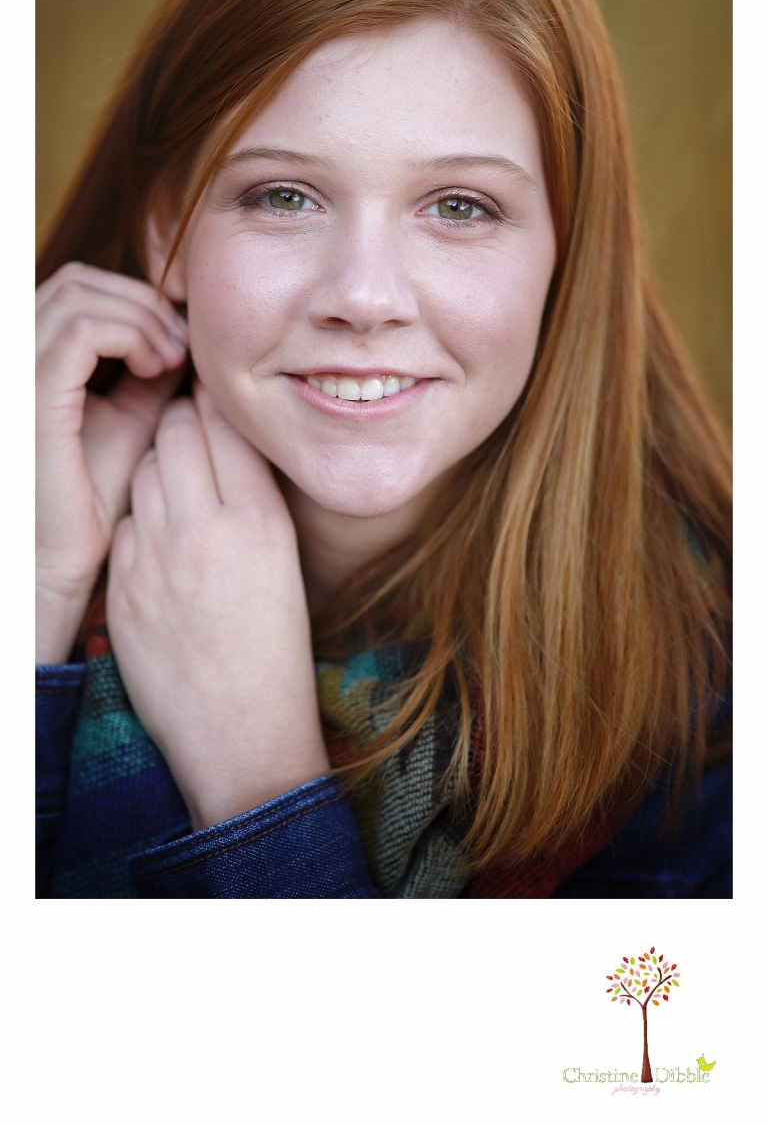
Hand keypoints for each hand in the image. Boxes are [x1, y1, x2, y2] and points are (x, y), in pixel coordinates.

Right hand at [36, 262, 187, 660]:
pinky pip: (83, 333)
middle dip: (140, 302)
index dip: (133, 298)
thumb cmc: (94, 494)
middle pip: (77, 280)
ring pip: (79, 295)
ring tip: (171, 359)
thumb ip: (148, 368)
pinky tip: (157, 368)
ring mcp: (13, 371)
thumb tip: (185, 328)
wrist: (61, 556)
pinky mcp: (29, 395)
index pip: (77, 287)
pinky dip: (130, 336)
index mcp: (29, 356)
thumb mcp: (132, 415)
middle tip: (181, 344)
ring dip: (141, 318)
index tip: (178, 337)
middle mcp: (12, 355)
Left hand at [106, 383, 329, 829]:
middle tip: (196, 426)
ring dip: (161, 465)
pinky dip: (142, 519)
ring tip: (181, 484)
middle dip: (185, 420)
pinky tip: (163, 538)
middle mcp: (204, 533)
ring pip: (144, 469)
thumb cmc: (275, 645)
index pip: (227, 423)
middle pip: (177, 431)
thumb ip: (256, 494)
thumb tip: (226, 434)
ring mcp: (154, 561)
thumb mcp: (286, 558)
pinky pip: (125, 522)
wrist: (240, 730)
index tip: (223, 398)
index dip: (222, 402)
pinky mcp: (121, 588)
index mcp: (260, 523)